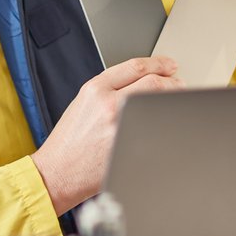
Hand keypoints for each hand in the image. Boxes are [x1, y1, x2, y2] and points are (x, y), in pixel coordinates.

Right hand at [31, 57, 182, 215]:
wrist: (56, 172)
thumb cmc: (68, 142)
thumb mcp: (82, 104)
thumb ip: (110, 90)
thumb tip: (142, 84)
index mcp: (95, 89)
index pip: (136, 67)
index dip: (159, 63)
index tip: (170, 65)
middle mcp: (108, 104)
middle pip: (153, 83)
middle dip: (172, 82)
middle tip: (179, 84)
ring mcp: (120, 126)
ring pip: (157, 104)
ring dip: (173, 101)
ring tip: (176, 101)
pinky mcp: (128, 147)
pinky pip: (155, 130)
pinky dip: (166, 123)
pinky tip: (169, 123)